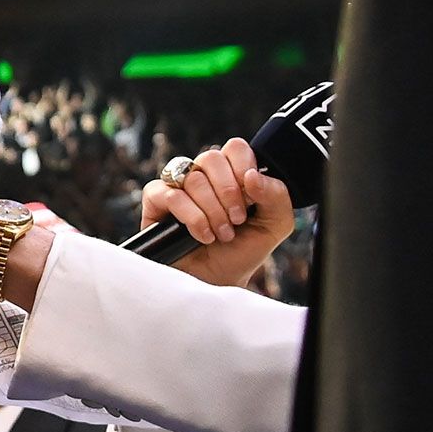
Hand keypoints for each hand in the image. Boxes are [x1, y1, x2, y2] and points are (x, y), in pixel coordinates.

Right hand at [142, 139, 295, 288]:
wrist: (216, 283)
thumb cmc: (241, 253)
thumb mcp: (274, 226)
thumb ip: (277, 197)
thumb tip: (253, 176)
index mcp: (230, 174)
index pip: (235, 148)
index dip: (244, 167)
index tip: (251, 198)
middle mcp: (202, 176)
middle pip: (211, 158)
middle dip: (229, 193)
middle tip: (237, 220)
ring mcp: (177, 186)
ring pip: (193, 178)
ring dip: (213, 212)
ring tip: (221, 234)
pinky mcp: (155, 201)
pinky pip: (171, 195)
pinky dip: (192, 217)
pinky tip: (202, 235)